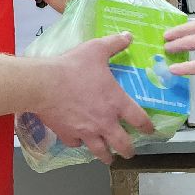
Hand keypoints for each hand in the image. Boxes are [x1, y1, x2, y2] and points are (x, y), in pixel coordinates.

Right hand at [35, 32, 153, 163]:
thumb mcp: (96, 49)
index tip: (150, 131)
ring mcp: (86, 132)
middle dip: (128, 151)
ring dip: (106, 156)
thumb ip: (115, 43)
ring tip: (108, 158)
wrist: (44, 84)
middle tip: (129, 152)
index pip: (139, 120)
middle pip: (122, 144)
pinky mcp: (68, 135)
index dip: (147, 127)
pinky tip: (78, 140)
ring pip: (101, 152)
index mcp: (116, 103)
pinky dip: (79, 143)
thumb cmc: (73, 67)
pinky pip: (76, 144)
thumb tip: (129, 35)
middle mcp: (105, 122)